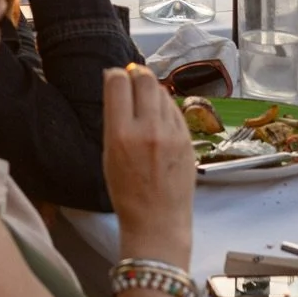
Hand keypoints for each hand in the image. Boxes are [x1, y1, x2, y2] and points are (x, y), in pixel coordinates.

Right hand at [103, 65, 194, 265]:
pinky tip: (160, 118)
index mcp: (120, 134)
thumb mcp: (108, 152)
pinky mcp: (188, 141)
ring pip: (162, 91)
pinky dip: (165, 107)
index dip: (115, 75)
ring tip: (146, 102)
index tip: (114, 80)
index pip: (118, 81)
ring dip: (152, 90)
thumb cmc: (126, 191)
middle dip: (136, 74)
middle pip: (145, 79)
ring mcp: (172, 135)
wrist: (157, 222)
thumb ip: (113, 116)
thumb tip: (116, 81)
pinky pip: (175, 110)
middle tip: (132, 79)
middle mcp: (148, 130)